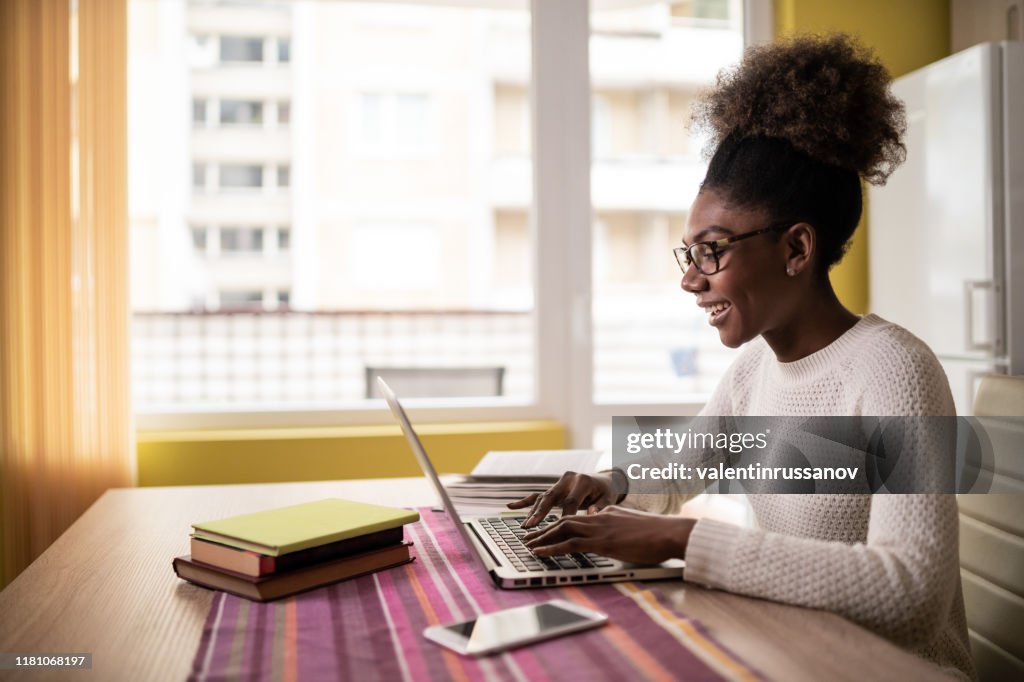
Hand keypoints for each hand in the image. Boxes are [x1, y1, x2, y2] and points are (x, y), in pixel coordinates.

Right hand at [507, 470, 619, 527]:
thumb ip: (600, 507)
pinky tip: (510, 506)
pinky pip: (537, 494)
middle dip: (540, 513)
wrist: (604, 479)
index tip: (559, 532)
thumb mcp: (608, 498)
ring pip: (542, 497)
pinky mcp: (554, 487)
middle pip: (551, 497)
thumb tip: (592, 513)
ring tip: (525, 526)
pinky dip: (524, 501)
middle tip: (531, 526)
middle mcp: (568, 479)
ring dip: (533, 512)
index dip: (565, 517)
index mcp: (582, 482)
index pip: (571, 502)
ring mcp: (559, 482)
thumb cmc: (606, 492)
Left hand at [522, 505, 694, 564]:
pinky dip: (551, 547)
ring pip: (562, 529)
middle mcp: (600, 517)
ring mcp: (599, 528)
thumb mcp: (634, 529)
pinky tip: (539, 552)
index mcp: (608, 513)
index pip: (579, 518)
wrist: (670, 532)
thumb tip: (615, 539)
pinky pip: (569, 544)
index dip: (561, 525)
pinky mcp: (601, 541)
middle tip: (529, 537)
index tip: (550, 532)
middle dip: (544, 529)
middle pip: (564, 520)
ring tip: (527, 545)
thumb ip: (621, 530)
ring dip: (542, 538)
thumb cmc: (659, 534)